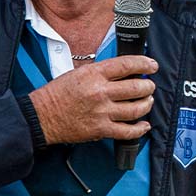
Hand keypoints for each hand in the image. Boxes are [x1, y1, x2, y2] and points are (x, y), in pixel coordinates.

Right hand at [29, 56, 157, 144]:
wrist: (42, 116)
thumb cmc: (58, 93)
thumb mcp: (79, 72)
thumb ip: (101, 72)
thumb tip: (124, 71)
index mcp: (94, 74)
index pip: (126, 65)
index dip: (144, 63)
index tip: (152, 65)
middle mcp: (100, 92)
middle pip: (136, 88)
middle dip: (148, 86)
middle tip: (149, 86)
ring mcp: (102, 112)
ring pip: (136, 109)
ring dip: (146, 104)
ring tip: (147, 101)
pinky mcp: (101, 129)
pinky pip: (127, 131)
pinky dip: (139, 128)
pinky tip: (144, 124)